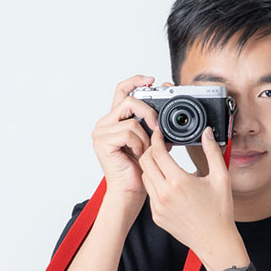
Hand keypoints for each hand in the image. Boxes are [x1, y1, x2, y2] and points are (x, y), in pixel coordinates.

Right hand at [92, 75, 159, 202]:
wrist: (131, 190)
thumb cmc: (140, 169)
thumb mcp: (152, 141)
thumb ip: (156, 124)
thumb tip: (169, 107)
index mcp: (115, 120)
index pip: (122, 91)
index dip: (136, 81)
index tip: (151, 80)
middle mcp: (105, 123)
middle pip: (129, 101)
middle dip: (149, 112)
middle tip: (157, 127)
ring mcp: (101, 132)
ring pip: (132, 120)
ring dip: (144, 137)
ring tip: (143, 151)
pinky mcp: (102, 141)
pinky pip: (128, 132)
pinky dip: (138, 144)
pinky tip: (137, 155)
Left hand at [137, 126, 245, 270]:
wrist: (215, 240)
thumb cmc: (219, 212)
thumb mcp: (221, 178)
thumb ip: (212, 152)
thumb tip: (207, 133)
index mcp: (179, 182)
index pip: (157, 152)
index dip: (156, 139)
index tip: (159, 133)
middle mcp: (164, 194)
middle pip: (145, 162)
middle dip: (150, 150)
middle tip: (160, 146)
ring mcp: (158, 207)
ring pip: (145, 177)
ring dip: (151, 167)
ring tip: (164, 163)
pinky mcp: (156, 216)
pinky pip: (150, 193)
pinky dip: (155, 184)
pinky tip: (169, 184)